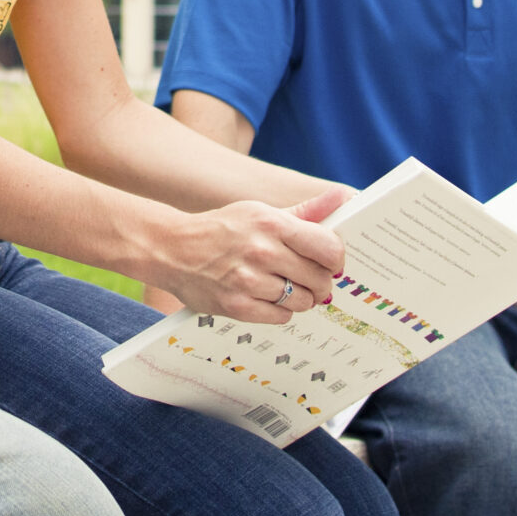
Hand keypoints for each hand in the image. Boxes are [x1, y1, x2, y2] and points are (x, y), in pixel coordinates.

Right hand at [146, 186, 350, 322]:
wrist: (172, 249)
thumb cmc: (222, 228)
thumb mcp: (260, 211)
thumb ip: (306, 210)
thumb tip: (344, 198)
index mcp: (271, 223)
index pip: (329, 248)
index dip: (336, 259)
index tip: (329, 261)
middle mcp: (262, 251)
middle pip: (319, 278)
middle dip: (320, 281)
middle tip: (308, 277)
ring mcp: (248, 281)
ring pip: (303, 301)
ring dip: (301, 297)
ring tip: (285, 286)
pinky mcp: (237, 307)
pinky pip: (282, 317)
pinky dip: (281, 310)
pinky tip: (268, 296)